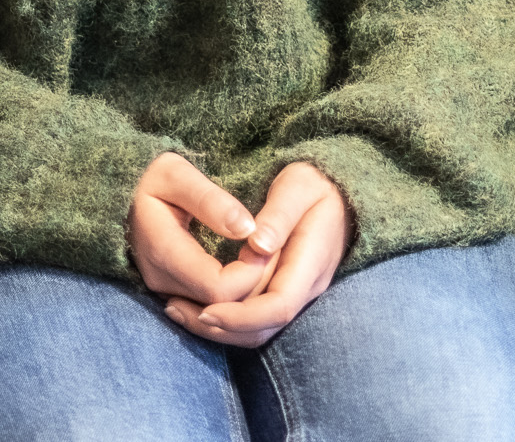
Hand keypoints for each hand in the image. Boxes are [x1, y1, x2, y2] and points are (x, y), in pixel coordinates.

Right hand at [127, 152, 260, 304]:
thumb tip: (247, 229)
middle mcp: (162, 280)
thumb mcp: (178, 175)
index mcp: (164, 253)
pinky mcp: (172, 290)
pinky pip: (210, 306)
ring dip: (246, 289)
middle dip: (253, 282)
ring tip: (261, 254)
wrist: (122, 191)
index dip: (250, 272)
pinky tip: (247, 264)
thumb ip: (211, 201)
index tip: (266, 242)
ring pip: (217, 312)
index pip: (218, 288)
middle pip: (221, 307)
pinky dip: (234, 292)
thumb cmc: (152, 176)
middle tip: (271, 248)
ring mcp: (165, 289)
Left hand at [163, 161, 353, 347]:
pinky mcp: (284, 292)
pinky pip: (255, 318)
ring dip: (217, 327)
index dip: (240, 315)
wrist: (340, 192)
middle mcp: (307, 287)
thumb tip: (257, 246)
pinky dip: (225, 318)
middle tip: (174, 309)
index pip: (278, 307)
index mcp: (312, 262)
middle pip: (263, 327)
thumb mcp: (298, 187)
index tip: (205, 309)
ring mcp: (297, 293)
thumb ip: (278, 216)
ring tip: (176, 309)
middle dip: (219, 327)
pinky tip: (196, 304)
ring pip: (257, 330)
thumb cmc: (316, 184)